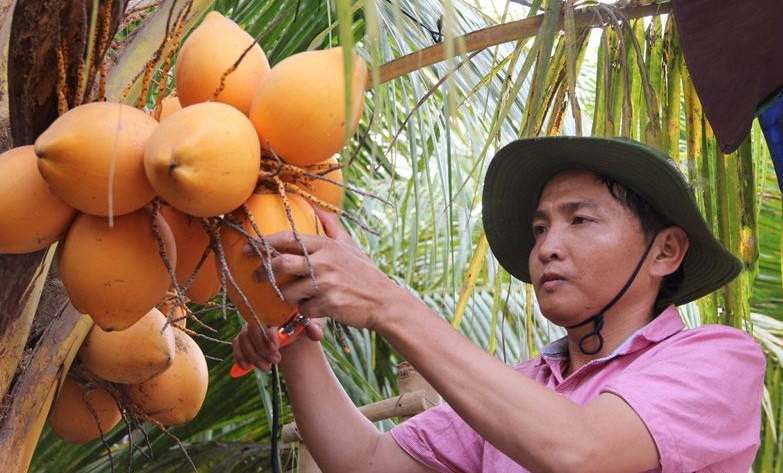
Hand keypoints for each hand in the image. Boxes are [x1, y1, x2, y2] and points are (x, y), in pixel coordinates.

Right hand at [232, 318, 326, 371]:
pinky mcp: (246, 336)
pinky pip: (237, 344)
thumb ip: (315, 327)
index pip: (266, 317)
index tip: (276, 347)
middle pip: (252, 330)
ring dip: (254, 355)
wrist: (297, 328)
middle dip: (262, 348)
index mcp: (277, 308)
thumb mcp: (315, 321)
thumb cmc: (307, 321)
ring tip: (267, 367)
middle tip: (276, 360)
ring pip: (244, 338)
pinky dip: (240, 355)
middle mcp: (261, 314)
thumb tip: (315, 333)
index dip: (268, 333)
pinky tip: (247, 367)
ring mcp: (252, 325)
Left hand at [246, 207, 409, 330]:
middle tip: (255, 277)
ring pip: (288, 291)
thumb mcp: (350, 246)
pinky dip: (306, 311)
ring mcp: (325, 284)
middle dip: (263, 272)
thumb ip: (332, 226)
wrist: (384, 301)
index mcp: (326, 246)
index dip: (264, 243)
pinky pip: (303, 309)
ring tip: (295, 295)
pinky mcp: (328, 305)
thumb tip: (318, 207)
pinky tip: (317, 307)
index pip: (288, 240)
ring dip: (287, 296)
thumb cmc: (364, 273)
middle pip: (281, 265)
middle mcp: (324, 263)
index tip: (247, 247)